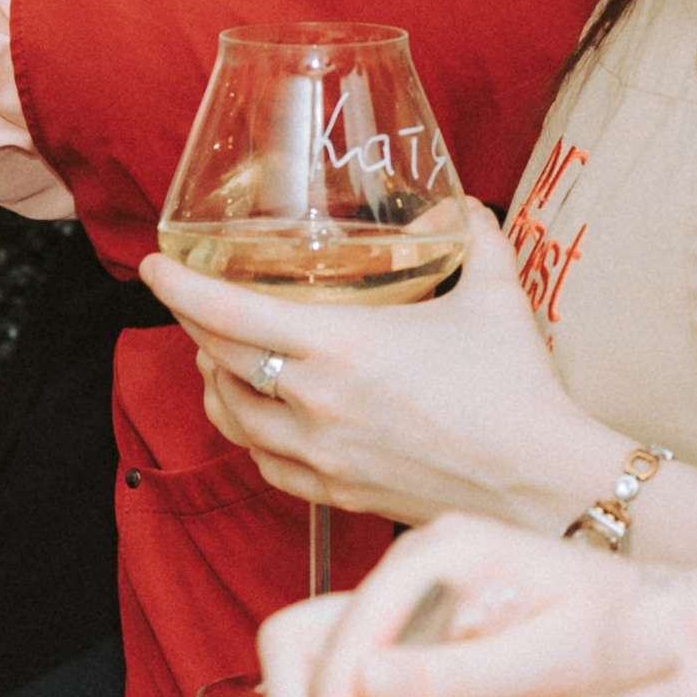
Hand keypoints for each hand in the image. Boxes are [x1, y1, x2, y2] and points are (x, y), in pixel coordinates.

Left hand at [140, 204, 615, 528]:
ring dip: (213, 381)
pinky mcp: (336, 492)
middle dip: (190, 326)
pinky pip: (264, 464)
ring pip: (232, 416)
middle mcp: (315, 401)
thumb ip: (471, 236)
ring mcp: (321, 454)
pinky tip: (255, 418)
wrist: (542, 484)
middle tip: (187, 301)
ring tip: (215, 357)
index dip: (178, 286)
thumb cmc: (519, 391)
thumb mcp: (495, 295)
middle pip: (216, 360)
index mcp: (340, 344)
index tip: (154, 266)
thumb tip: (456, 204)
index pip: (227, 311)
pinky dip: (248, 435)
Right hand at [259, 518, 676, 696]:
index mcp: (443, 557)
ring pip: (319, 676)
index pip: (352, 626)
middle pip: (309, 643)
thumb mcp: (555, 662)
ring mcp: (407, 621)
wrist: (662, 668)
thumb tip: (370, 682)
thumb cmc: (626, 647)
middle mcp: (412, 580)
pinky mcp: (412, 666)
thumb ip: (463, 675)